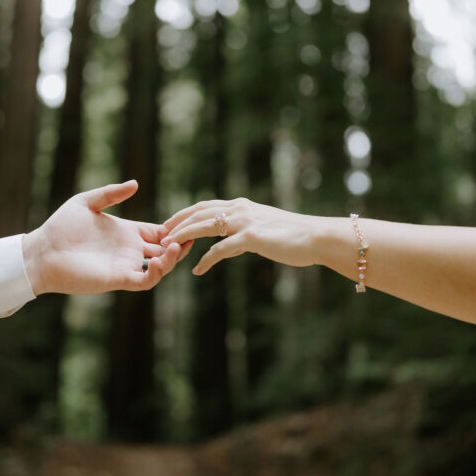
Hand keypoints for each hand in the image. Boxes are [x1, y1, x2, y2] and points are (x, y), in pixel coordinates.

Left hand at [23, 180, 190, 294]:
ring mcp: (125, 265)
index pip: (158, 232)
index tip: (186, 221)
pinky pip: (144, 280)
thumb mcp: (86, 202)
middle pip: (165, 250)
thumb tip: (135, 184)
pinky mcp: (118, 279)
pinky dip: (156, 274)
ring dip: (172, 258)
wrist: (43, 252)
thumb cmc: (60, 227)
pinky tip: (160, 261)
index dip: (174, 228)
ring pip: (160, 267)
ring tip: (177, 246)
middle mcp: (129, 250)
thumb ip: (110, 193)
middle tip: (193, 235)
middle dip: (181, 244)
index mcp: (126, 232)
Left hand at [162, 198, 323, 274]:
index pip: (204, 206)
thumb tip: (227, 248)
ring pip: (205, 226)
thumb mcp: (262, 231)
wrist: (315, 237)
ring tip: (169, 247)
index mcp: (241, 206)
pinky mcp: (251, 238)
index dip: (184, 215)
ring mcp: (245, 222)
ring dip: (184, 236)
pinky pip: (222, 249)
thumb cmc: (292, 237)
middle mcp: (240, 209)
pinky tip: (198, 270)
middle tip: (159, 235)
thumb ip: (242, 236)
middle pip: (199, 213)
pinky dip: (207, 259)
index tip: (168, 224)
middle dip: (177, 223)